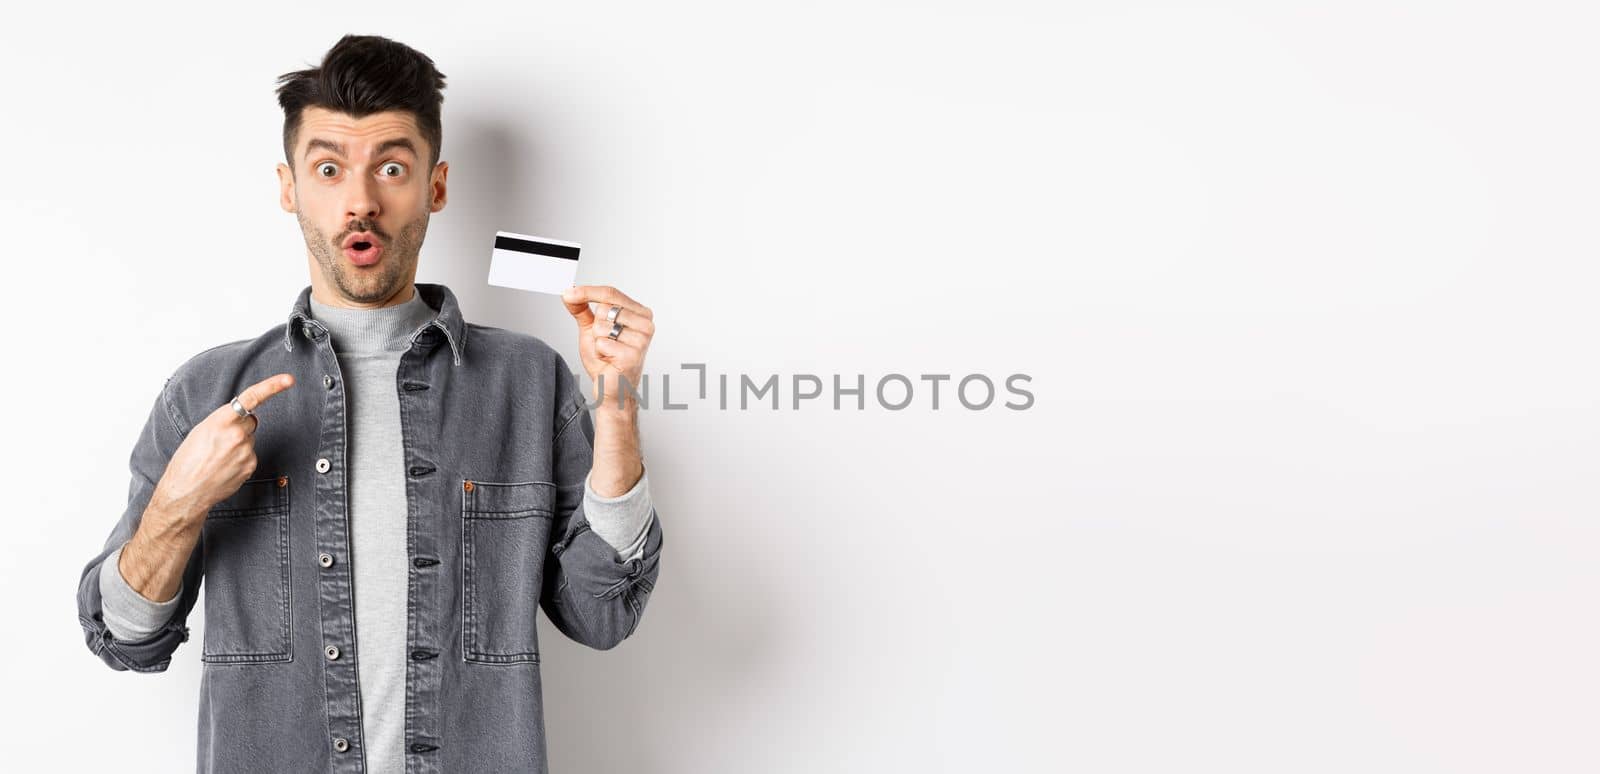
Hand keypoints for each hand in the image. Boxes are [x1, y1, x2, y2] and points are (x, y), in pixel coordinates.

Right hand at [153, 373, 296, 528]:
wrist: (185, 491)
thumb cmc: (187, 461)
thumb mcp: (200, 431)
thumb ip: (224, 421)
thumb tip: (242, 418)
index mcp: (221, 421)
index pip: (251, 398)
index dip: (272, 386)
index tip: (288, 379)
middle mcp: (237, 434)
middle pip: (251, 421)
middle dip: (240, 427)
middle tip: (220, 441)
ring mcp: (246, 451)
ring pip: (250, 440)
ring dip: (239, 445)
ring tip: (218, 457)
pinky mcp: (251, 465)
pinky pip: (250, 455)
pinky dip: (240, 459)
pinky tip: (224, 466)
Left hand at [561, 285, 654, 408]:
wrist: (611, 388)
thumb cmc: (606, 360)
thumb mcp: (591, 328)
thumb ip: (582, 309)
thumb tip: (569, 293)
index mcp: (640, 313)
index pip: (611, 293)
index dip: (587, 292)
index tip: (569, 293)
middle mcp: (646, 324)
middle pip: (605, 308)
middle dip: (596, 326)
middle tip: (605, 342)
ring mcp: (642, 339)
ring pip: (602, 326)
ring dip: (597, 341)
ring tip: (608, 352)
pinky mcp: (633, 354)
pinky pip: (602, 343)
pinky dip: (599, 352)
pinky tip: (609, 360)